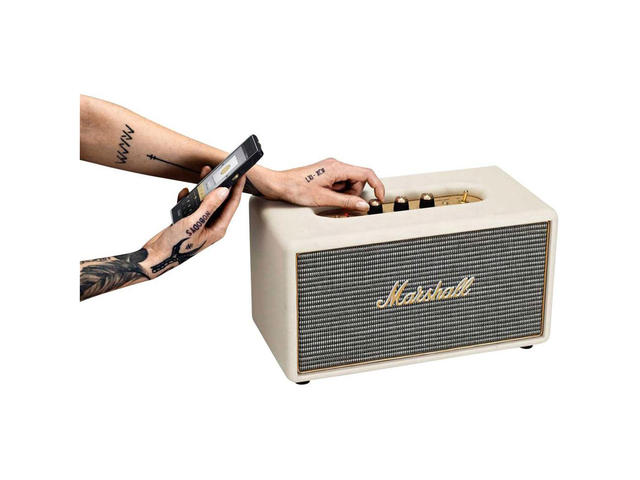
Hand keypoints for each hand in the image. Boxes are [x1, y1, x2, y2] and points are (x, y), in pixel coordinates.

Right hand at [141, 166, 244, 277]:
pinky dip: (188, 198)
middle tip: (221, 170)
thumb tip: (224, 191)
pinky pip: (193, 206)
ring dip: (203, 189)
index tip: (241, 174)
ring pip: (206, 201)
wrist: (156, 256)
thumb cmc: (176, 246)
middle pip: (220, 201)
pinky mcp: (190, 222)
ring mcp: (201, 224)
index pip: (232, 205)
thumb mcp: (194, 223)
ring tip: (204, 174)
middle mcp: (212, 226)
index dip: (237, 188)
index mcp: (218, 229)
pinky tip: (184, 194)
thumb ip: (209, 206)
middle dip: (220, 184)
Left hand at [250, 158, 384, 211]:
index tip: (380, 197)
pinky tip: (325, 196)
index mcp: (337, 167)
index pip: (366, 173)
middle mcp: (335, 165)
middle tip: (339, 202)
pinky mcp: (326, 174)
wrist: (279, 185)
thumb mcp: (324, 199)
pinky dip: (336, 193)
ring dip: (343, 195)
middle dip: (353, 194)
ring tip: (327, 199)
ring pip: (349, 184)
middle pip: (358, 180)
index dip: (377, 185)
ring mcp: (330, 169)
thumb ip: (346, 202)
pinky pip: (339, 185)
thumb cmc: (296, 188)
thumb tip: (363, 205)